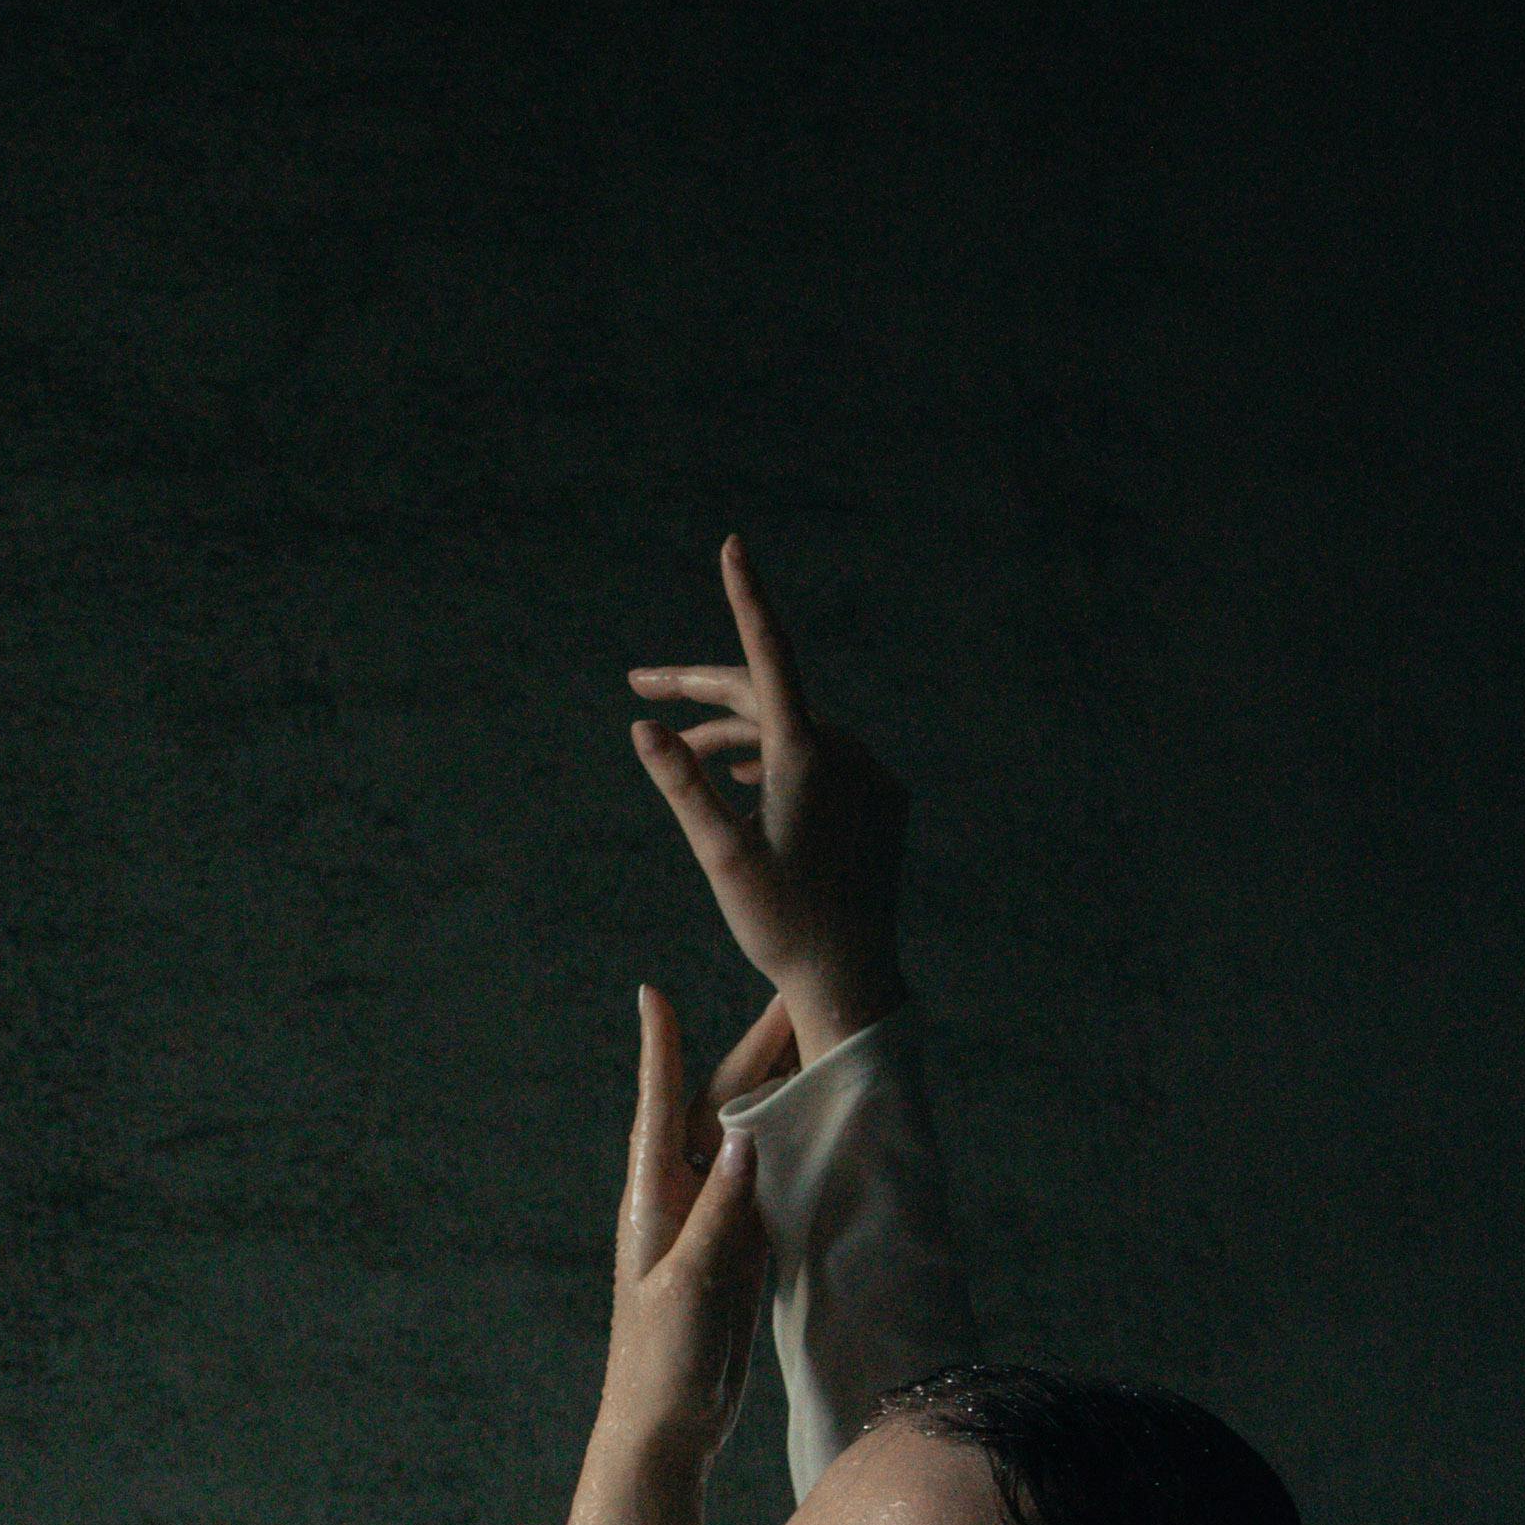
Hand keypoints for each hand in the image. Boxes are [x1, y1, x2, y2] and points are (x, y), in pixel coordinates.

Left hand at [601, 982, 771, 1462]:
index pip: (659, 1107)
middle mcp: (680, 1201)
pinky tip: (821, 1126)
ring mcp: (712, 1224)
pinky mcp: (738, 1252)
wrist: (664, 1429)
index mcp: (654, 1201)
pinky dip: (793, 1151)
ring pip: (750, 1142)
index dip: (659, 1050)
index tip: (653, 995)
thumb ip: (717, 1213)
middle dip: (755, 1053)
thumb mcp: (688, 1284)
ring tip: (818, 1045)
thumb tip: (745, 1134)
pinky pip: (768, 1186)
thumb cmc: (660, 1362)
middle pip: (719, 1110)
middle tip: (795, 998)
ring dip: (781, 1095)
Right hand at [629, 533, 908, 1058]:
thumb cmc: (781, 924)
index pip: (768, 655)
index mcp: (806, 756)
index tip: (733, 546)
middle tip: (642, 687)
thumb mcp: (720, 856)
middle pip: (766, 694)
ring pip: (792, 729)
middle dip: (701, 690)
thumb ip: (683, 785)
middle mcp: (845, 753)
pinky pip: (824, 759)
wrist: (853, 978)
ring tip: (685, 749)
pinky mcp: (883, 801)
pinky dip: (778, 756)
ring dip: (735, 732)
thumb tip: (644, 728)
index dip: (746, 597)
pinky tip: (749, 778)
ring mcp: (870, 776)